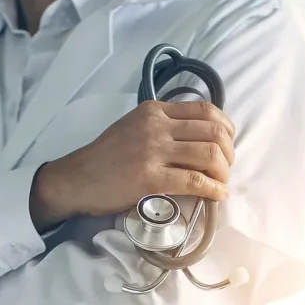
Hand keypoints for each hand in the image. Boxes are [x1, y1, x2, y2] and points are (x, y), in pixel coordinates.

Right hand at [30, 101, 235, 230]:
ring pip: (209, 154)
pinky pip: (194, 180)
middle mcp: (156, 126)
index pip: (205, 110)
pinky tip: (218, 195)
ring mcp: (153, 150)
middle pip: (214, 132)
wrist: (76, 179)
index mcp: (154, 110)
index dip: (226, 128)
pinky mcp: (150, 177)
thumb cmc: (107, 157)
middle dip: (229, 153)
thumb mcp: (135, 127)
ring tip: (221, 182)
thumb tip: (200, 138)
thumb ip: (164, 126)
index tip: (227, 145)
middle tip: (226, 168)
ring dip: (224, 172)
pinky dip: (214, 189)